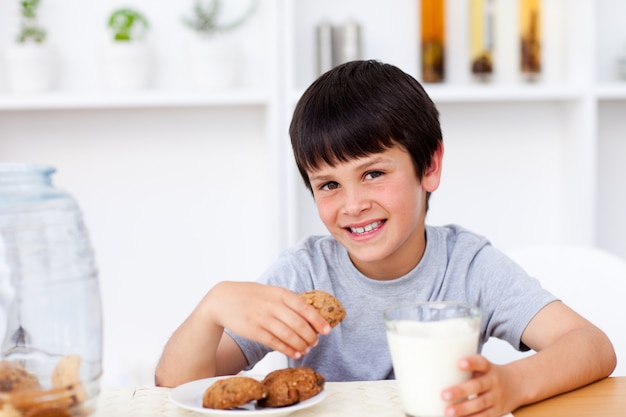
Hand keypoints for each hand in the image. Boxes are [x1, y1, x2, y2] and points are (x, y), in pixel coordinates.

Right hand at [206, 282, 331, 358]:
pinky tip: (295, 353)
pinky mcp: (254, 331)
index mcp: (279, 293)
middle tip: (315, 342)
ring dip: (300, 345)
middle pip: (298, 324)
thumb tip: (309, 315)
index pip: (304, 308)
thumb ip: (286, 301)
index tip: (327, 330)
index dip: (317, 321)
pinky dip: (287, 350)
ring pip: (288, 335)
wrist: (222, 299)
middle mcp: (272, 305)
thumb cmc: (249, 296)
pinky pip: (275, 343)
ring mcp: (262, 318)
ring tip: (306, 349)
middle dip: (310, 336)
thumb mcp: (269, 291)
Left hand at [440, 355, 520, 416]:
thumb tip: (434, 368)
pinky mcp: (497, 411)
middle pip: (477, 386)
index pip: (481, 363)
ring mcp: (496, 398)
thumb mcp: (482, 366)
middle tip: (443, 394)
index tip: (459, 363)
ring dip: (463, 409)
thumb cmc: (490, 374)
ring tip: (448, 412)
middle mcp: (493, 382)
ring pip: (480, 404)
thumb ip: (465, 367)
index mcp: (488, 368)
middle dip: (460, 391)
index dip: (471, 363)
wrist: (518, 384)